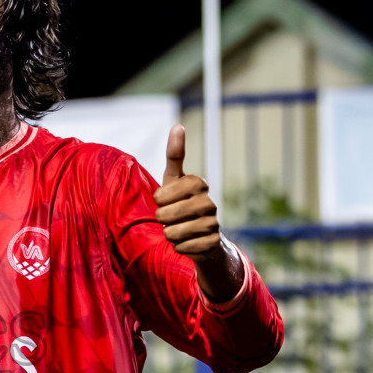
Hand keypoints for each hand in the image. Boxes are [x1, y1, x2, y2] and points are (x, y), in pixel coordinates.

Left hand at [154, 124, 222, 259]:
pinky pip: (183, 247)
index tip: (164, 200)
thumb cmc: (181, 202)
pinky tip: (187, 242)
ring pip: (173, 233)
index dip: (158, 201)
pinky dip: (179, 247)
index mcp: (198, 183)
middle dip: (162, 220)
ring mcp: (213, 222)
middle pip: (165, 215)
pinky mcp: (213, 242)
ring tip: (178, 229)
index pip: (161, 195)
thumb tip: (178, 125)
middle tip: (170, 218)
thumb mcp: (174, 179)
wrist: (202, 236)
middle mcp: (209, 202)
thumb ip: (175, 154)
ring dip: (169, 234)